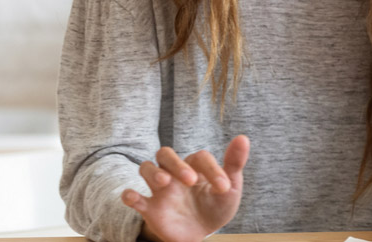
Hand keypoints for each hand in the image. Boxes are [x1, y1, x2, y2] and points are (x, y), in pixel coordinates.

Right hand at [121, 135, 250, 241]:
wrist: (201, 234)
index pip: (200, 158)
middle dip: (176, 164)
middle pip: (165, 154)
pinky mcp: (149, 208)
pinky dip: (128, 194)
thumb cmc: (216, 206)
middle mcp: (175, 173)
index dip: (212, 169)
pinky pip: (132, 196)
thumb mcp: (230, 188)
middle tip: (190, 180)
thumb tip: (243, 138)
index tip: (223, 187)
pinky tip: (132, 197)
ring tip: (165, 183)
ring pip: (146, 168)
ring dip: (153, 173)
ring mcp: (160, 190)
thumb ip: (234, 164)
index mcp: (196, 166)